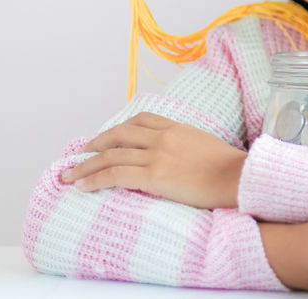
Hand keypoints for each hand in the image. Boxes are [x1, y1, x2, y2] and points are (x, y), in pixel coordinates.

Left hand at [61, 112, 246, 209]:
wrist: (239, 177)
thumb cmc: (231, 169)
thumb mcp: (208, 147)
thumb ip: (188, 147)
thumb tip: (178, 161)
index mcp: (179, 128)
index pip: (142, 120)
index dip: (119, 128)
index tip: (107, 137)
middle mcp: (164, 138)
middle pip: (120, 134)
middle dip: (95, 144)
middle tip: (80, 154)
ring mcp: (158, 155)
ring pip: (111, 155)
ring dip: (85, 166)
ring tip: (69, 175)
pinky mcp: (154, 175)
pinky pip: (115, 175)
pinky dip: (94, 179)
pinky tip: (82, 186)